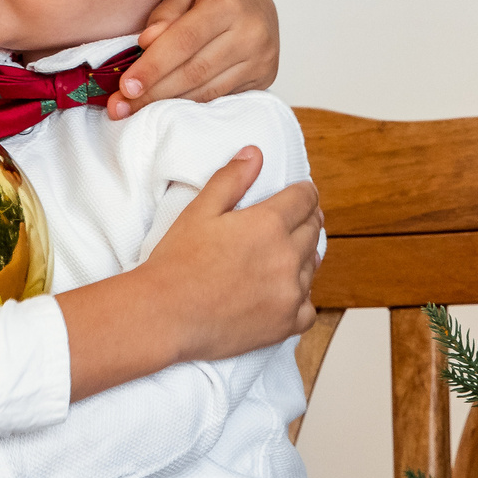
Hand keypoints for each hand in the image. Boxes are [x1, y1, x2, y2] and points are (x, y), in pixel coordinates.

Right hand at [58, 148, 320, 398]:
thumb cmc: (177, 263)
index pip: (306, 199)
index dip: (303, 193)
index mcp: (269, 224)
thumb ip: (231, 179)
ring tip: (281, 258)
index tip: (299, 195)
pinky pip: (309, 308)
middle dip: (304, 221)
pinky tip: (281, 294)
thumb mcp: (200, 210)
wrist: (164, 315)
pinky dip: (299, 299)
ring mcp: (290, 293)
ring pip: (313, 267)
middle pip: (313, 230)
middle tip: (290, 222)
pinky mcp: (286, 324)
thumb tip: (254, 154)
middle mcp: (287, 257)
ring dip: (302, 258)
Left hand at [108, 0, 280, 116]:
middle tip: (120, 107)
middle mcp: (251, 32)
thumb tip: (146, 43)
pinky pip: (220, 96)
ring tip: (134, 110)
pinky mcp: (265, 77)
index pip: (184, 41)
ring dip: (167, 104)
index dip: (153, 66)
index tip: (125, 86)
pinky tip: (165, 107)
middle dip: (153, 92)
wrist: (259, 1)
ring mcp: (262, 58)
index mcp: (227, 3)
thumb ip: (165, 13)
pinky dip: (189, 103)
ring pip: (206, 90)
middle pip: (194, 71)